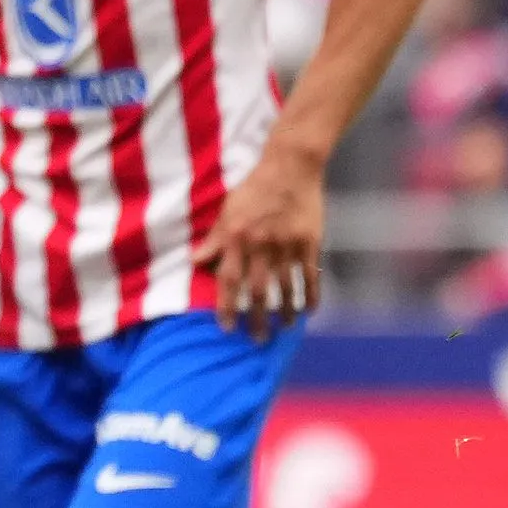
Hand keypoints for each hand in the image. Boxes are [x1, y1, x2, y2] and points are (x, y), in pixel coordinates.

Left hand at [196, 149, 325, 338]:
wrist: (291, 167)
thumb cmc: (254, 189)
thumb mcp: (227, 212)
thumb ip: (214, 240)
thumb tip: (196, 264)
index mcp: (237, 238)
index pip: (228, 281)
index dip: (226, 307)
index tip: (226, 328)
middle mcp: (262, 245)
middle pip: (258, 292)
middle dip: (256, 320)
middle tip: (256, 341)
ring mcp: (288, 245)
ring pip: (286, 288)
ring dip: (284, 313)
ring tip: (282, 329)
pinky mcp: (310, 242)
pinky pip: (310, 275)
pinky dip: (311, 295)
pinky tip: (309, 311)